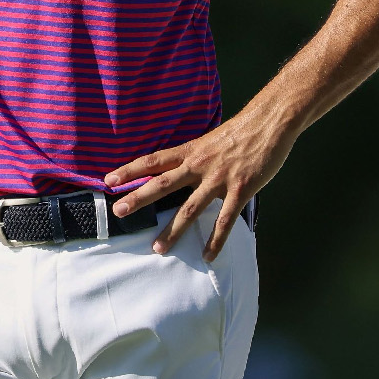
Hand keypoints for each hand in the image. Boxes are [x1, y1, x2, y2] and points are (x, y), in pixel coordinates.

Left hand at [104, 109, 296, 260]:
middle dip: (139, 198)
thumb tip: (180, 169)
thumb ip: (194, 156)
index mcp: (190, 151)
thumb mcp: (209, 140)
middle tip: (118, 211)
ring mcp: (219, 179)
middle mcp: (198, 165)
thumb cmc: (241, 131)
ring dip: (173, 230)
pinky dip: (216, 240)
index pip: (153, 161)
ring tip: (158, 247)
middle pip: (162, 183)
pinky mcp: (240, 190)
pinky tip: (207, 255)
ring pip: (190, 208)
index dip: (130, 170)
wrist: (269, 123)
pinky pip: (224, 220)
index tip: (109, 180)